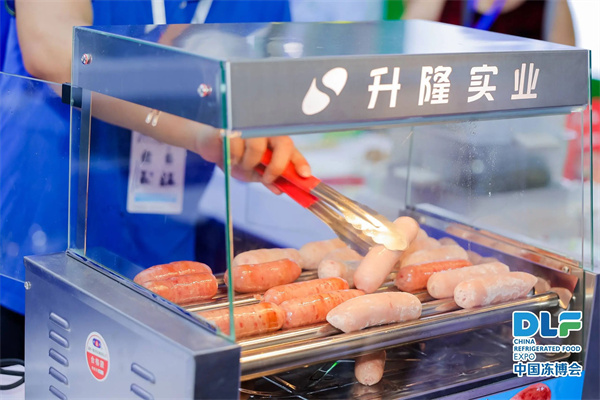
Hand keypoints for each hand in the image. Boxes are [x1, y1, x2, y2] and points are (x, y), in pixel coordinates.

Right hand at [193, 128, 310, 193]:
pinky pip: (237, 145)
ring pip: (257, 147)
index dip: (301, 163)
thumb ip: (268, 180)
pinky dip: (233, 156)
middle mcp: (268, 133)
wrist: (211, 148)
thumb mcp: (253, 174)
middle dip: (276, 166)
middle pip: (284, 144)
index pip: (293, 152)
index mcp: (276, 144)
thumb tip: (280, 189)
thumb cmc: (236, 158)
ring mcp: (253, 127)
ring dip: (248, 163)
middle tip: (266, 178)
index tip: (305, 175)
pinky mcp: (235, 125)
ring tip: (240, 164)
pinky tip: (230, 157)